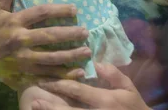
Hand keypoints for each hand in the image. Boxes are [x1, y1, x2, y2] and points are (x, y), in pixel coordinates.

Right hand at [0, 0, 92, 89]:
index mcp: (15, 22)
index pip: (40, 13)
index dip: (58, 10)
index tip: (75, 9)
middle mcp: (20, 40)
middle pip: (48, 36)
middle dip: (69, 34)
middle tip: (85, 31)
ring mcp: (24, 59)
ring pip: (51, 58)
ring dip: (71, 55)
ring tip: (87, 51)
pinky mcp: (27, 73)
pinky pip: (48, 75)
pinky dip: (65, 76)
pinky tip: (80, 72)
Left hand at [31, 63, 149, 109]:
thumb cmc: (134, 107)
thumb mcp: (128, 88)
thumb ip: (113, 75)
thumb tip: (96, 63)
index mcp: (106, 100)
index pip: (79, 91)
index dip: (61, 85)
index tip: (46, 80)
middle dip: (50, 104)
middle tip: (34, 97)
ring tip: (35, 107)